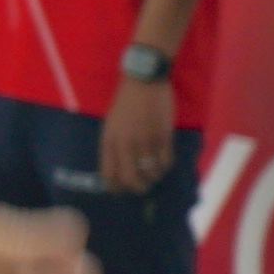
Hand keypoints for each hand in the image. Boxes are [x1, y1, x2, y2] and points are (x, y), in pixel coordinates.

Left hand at [100, 78, 175, 192]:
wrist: (144, 81)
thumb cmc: (125, 103)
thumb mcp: (110, 125)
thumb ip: (112, 147)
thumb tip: (118, 170)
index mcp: (109, 141)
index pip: (108, 174)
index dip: (115, 188)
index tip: (120, 191)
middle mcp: (126, 144)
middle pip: (130, 179)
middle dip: (136, 188)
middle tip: (141, 188)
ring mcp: (146, 141)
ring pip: (150, 172)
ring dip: (153, 178)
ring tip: (153, 175)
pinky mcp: (164, 136)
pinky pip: (165, 161)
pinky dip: (164, 167)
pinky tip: (163, 164)